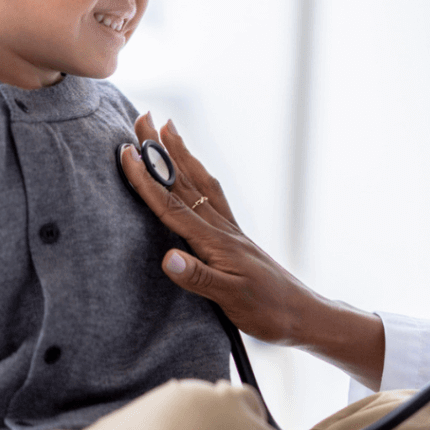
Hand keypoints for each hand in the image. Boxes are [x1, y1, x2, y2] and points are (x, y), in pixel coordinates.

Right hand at [120, 112, 314, 345]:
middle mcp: (221, 229)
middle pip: (184, 182)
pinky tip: (194, 171)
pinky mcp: (234, 237)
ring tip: (168, 128)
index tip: (127, 152)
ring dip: (181, 155)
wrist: (302, 314)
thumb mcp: (231, 300)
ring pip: (199, 183)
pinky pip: (212, 196)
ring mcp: (229, 230)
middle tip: (143, 116)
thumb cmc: (268, 311)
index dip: (147, 180)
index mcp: (216, 242)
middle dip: (161, 149)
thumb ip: (199, 279)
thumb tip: (167, 257)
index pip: (173, 206)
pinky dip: (198, 176)